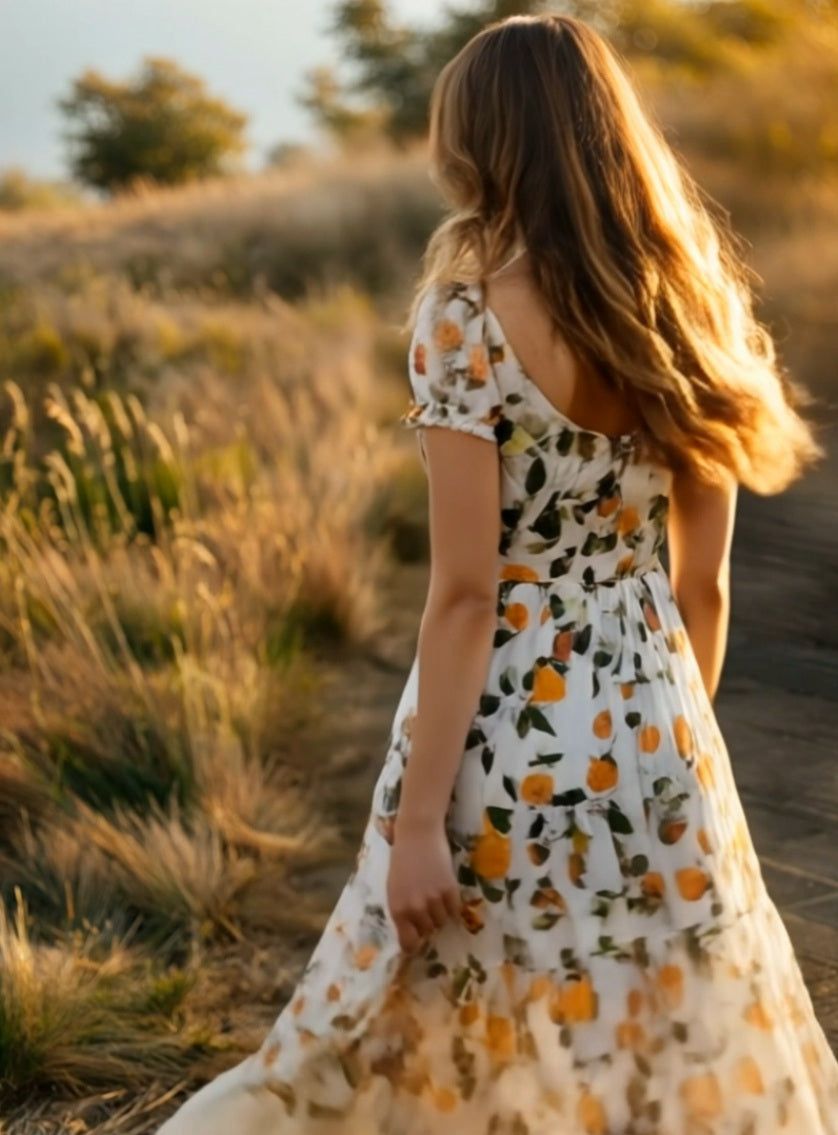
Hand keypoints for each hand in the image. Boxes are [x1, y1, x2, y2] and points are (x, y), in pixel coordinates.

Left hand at [386, 816, 462, 952]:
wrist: (417, 834)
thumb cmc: (402, 860)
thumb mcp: (394, 888)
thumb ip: (402, 910)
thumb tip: (412, 932)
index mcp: (397, 909)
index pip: (408, 942)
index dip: (414, 943)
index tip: (418, 941)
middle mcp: (414, 909)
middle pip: (428, 931)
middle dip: (428, 921)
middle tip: (426, 903)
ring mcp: (433, 900)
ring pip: (442, 921)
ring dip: (441, 911)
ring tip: (435, 892)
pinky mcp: (449, 890)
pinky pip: (454, 909)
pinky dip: (452, 903)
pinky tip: (445, 888)